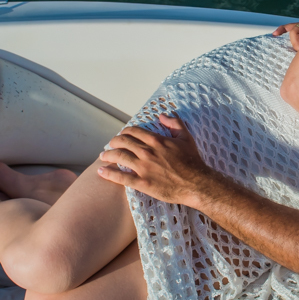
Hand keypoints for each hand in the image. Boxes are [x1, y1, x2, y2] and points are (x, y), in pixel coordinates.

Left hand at [97, 114, 216, 205]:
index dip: (125, 132)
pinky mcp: (142, 183)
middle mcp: (147, 152)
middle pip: (122, 142)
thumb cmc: (193, 161)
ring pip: (119, 157)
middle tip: (110, 145)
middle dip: (114, 142)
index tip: (122, 135)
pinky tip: (101, 171)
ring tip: (103, 156)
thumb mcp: (186, 138)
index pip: (133, 131)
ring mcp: (143, 167)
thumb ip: (175, 124)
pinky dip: (109, 173)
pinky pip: (121, 177)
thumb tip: (162, 115)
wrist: (197, 184)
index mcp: (157, 140)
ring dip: (108, 155)